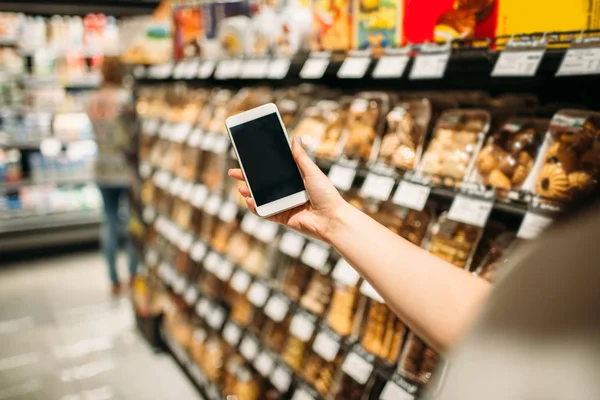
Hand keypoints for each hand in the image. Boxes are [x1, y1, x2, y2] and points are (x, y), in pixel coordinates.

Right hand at [228, 136, 346, 243]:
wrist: (332, 219)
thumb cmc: (326, 194)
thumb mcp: (312, 172)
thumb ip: (300, 157)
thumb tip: (295, 137)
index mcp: (295, 179)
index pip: (274, 169)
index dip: (260, 164)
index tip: (247, 157)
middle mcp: (288, 192)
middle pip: (263, 183)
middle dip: (247, 177)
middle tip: (234, 171)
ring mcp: (284, 205)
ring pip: (261, 198)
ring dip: (249, 192)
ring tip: (241, 187)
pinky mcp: (283, 218)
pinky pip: (265, 213)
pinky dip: (255, 208)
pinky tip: (249, 201)